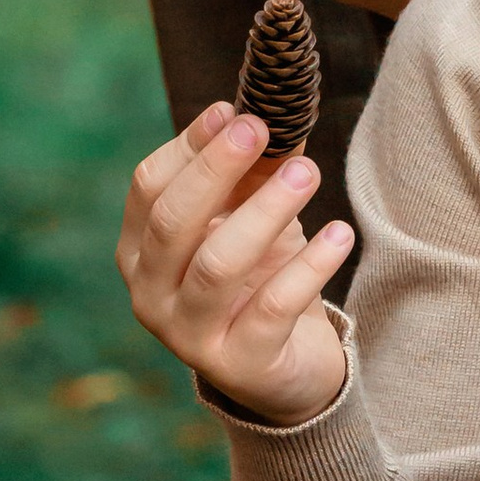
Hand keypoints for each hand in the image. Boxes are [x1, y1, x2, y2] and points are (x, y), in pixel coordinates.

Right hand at [117, 100, 352, 424]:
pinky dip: (309, 265)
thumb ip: (251, 174)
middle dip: (217, 169)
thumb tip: (271, 113)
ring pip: (218, 264)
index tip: (232, 109)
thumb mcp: (248, 222)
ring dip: (265, 211)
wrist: (284, 371)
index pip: (149, 189)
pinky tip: (340, 232)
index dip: (189, 146)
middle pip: (173, 222)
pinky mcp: (240, 364)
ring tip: (307, 172)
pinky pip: (273, 306)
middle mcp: (150, 296)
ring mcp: (189, 337)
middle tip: (261, 128)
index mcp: (139, 253)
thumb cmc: (257, 280)